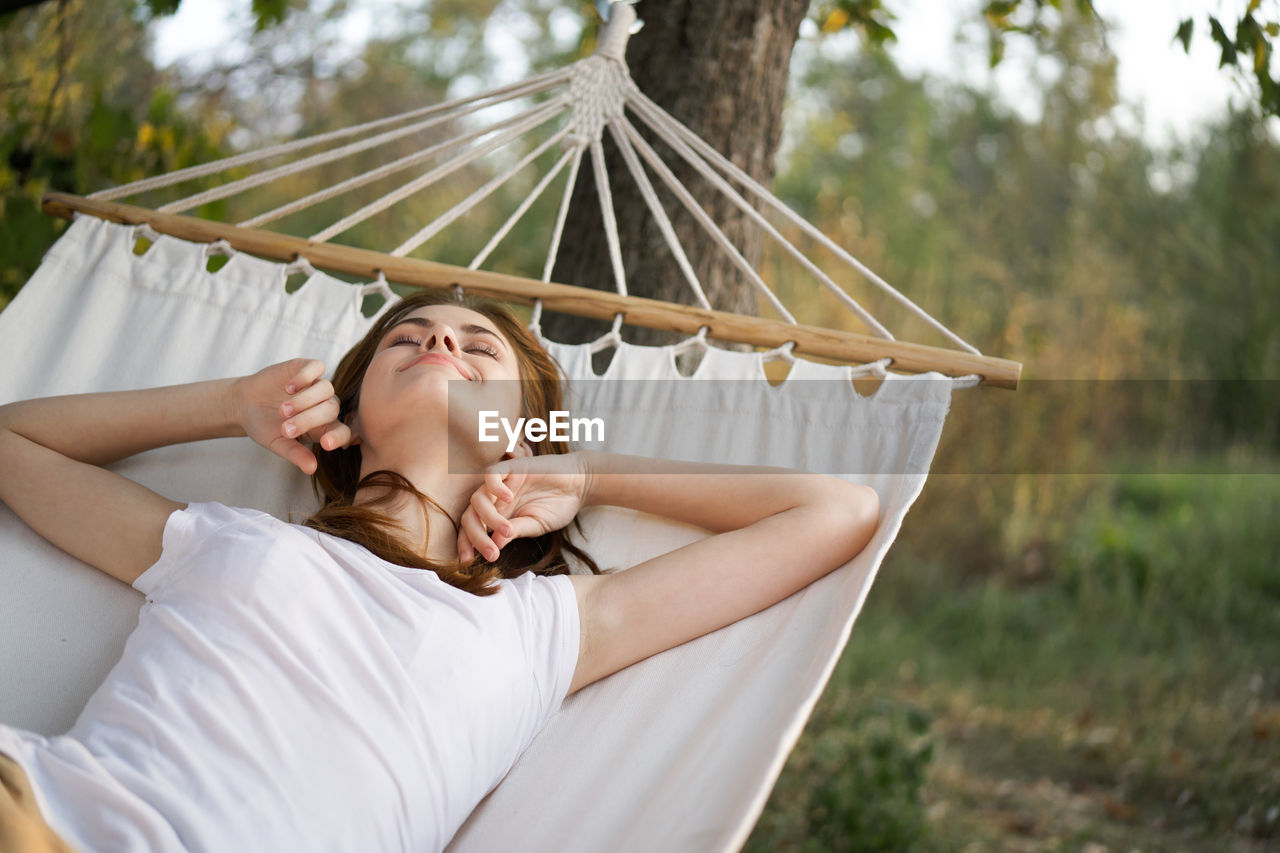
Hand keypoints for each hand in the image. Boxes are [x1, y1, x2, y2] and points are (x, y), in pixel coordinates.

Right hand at [232, 359, 353, 474]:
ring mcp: (317, 385)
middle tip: (286, 428)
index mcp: (324, 427)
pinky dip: (305, 377)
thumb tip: (311, 469)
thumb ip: (295, 454)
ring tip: (284, 410)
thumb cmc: (265, 427)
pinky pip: (317, 367)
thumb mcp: (277, 443)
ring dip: (305, 400)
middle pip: (331, 410)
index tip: (326, 444)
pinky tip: (289, 387)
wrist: (246, 404)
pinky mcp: (306, 368)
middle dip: (309, 420)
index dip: (338, 437)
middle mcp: (325, 405)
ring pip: (326, 389)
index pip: (342, 432)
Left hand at [457, 451, 592, 562]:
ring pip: (477, 498)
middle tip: (491, 554)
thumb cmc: (559, 505)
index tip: (466, 561)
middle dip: (476, 537)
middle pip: (469, 515)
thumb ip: (515, 532)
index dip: (465, 543)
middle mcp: (495, 500)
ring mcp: (502, 483)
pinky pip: (491, 474)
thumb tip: (494, 546)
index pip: (472, 528)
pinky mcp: (512, 467)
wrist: (580, 484)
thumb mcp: (535, 525)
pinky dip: (494, 487)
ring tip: (508, 529)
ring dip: (489, 518)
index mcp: (498, 515)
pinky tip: (509, 498)